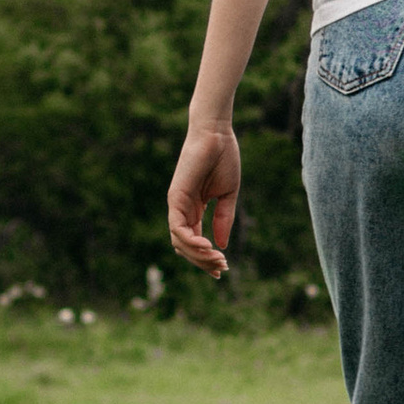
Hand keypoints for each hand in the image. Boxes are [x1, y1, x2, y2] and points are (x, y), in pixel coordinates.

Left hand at [168, 117, 241, 277]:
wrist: (216, 134)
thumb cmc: (223, 159)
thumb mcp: (228, 195)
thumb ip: (223, 219)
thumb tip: (221, 245)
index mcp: (194, 208)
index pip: (194, 240)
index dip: (206, 258)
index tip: (223, 268)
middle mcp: (182, 209)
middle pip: (185, 246)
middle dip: (203, 262)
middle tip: (222, 269)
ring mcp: (177, 204)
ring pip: (179, 242)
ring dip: (198, 255)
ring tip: (218, 260)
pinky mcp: (175, 198)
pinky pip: (178, 228)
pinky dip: (191, 242)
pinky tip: (208, 247)